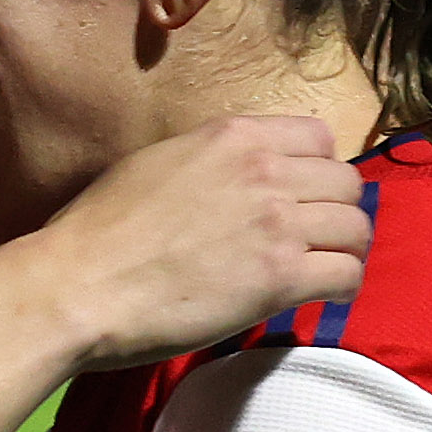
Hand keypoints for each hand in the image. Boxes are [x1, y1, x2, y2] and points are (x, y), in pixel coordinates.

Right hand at [0, 114, 368, 370]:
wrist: (76, 286)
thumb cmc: (95, 231)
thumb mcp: (154, 164)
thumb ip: (207, 163)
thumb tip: (228, 183)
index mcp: (233, 136)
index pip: (319, 138)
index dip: (316, 171)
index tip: (301, 197)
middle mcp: (265, 170)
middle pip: (346, 183)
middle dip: (334, 211)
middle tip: (312, 240)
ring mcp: (277, 223)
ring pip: (355, 228)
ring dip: (342, 250)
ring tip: (319, 270)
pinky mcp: (281, 277)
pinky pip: (346, 275)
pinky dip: (339, 287)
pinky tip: (316, 295)